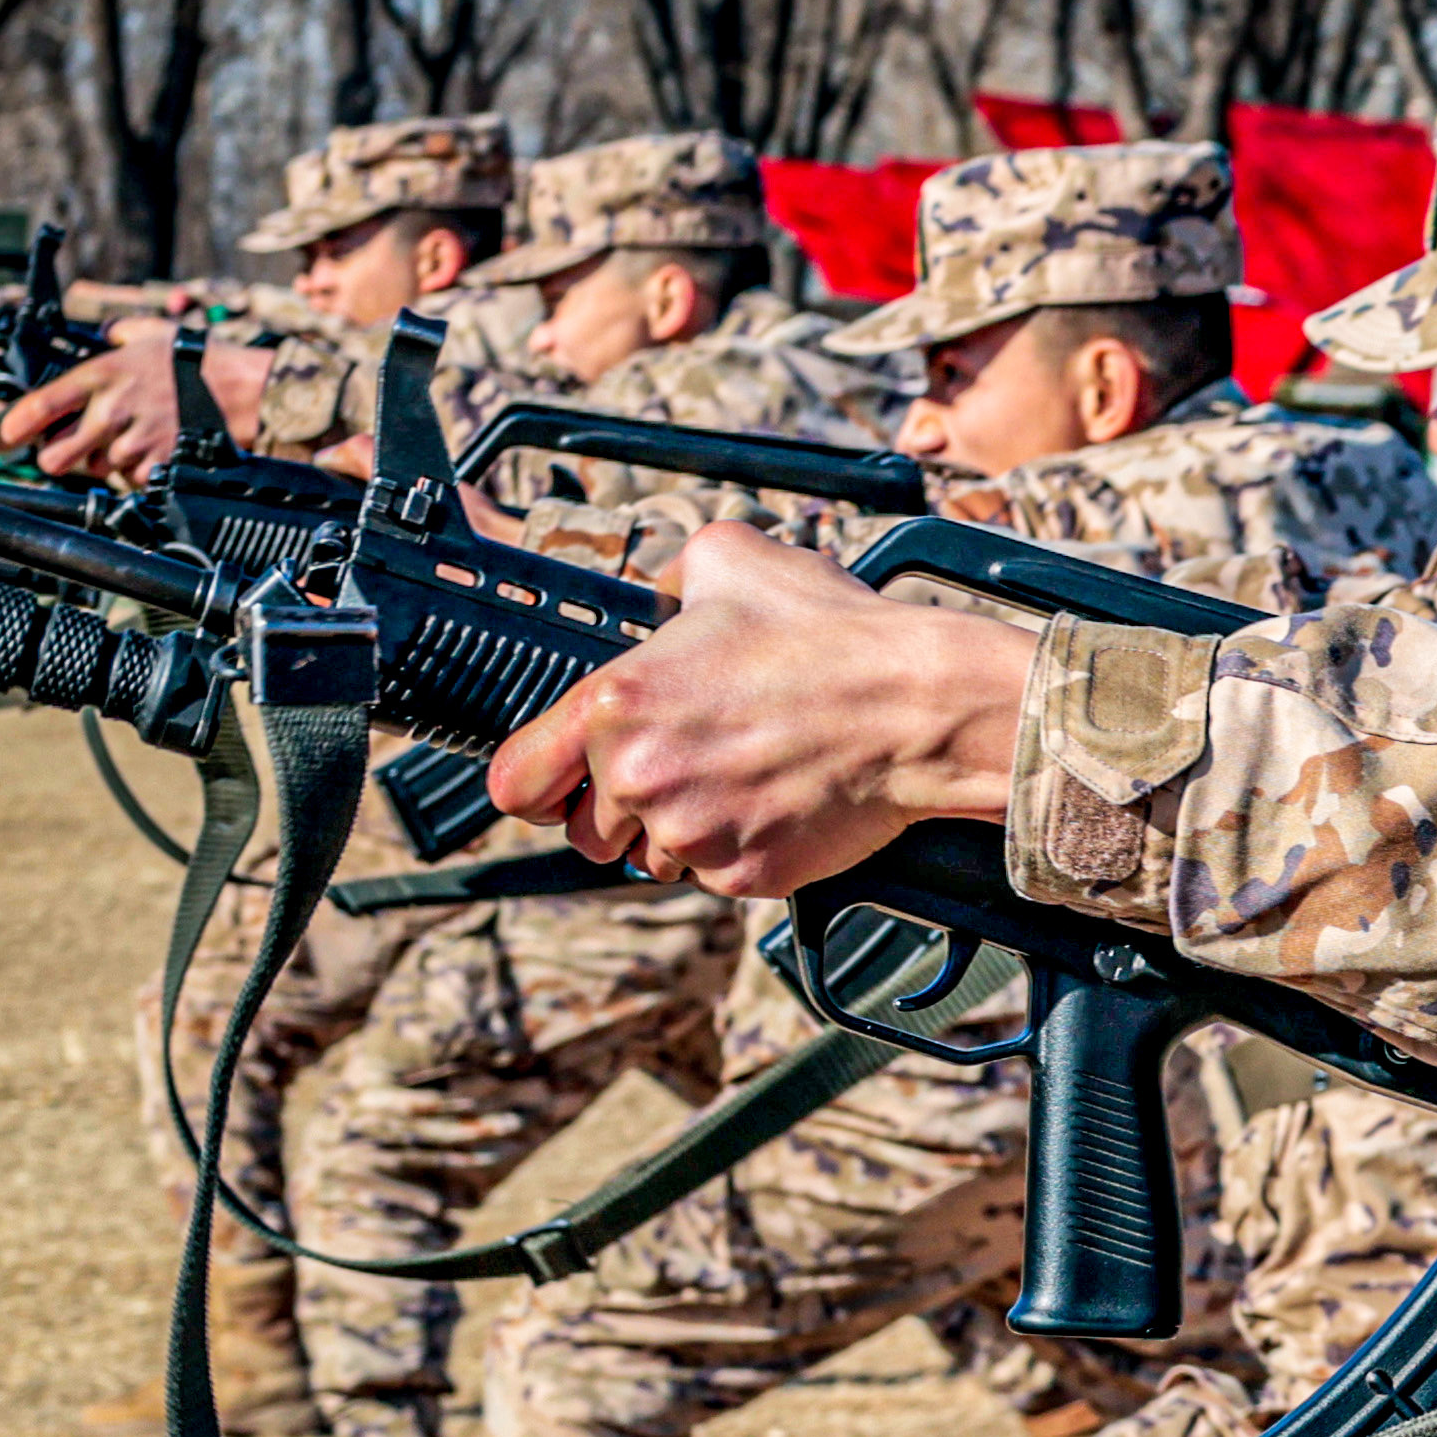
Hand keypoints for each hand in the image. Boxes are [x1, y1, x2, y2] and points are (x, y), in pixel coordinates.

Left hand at [0, 327, 251, 481]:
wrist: (249, 388)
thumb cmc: (202, 359)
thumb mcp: (151, 333)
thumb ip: (118, 334)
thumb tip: (104, 335)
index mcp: (102, 375)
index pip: (40, 404)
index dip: (19, 424)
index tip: (15, 432)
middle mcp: (112, 410)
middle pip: (56, 456)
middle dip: (59, 457)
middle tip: (72, 450)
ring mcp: (135, 440)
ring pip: (98, 469)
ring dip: (109, 461)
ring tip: (132, 441)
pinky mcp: (160, 462)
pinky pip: (134, 479)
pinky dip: (141, 471)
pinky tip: (156, 451)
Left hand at [492, 521, 1041, 896]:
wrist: (921, 707)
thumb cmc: (834, 635)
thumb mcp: (728, 558)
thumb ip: (665, 579)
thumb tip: (659, 596)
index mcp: (615, 705)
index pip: (516, 783)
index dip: (536, 785)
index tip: (558, 783)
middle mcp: (640, 778)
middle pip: (587, 833)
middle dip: (624, 807)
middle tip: (683, 769)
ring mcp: (692, 835)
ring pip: (651, 860)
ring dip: (681, 831)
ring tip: (739, 780)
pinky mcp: (744, 875)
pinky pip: (715, 878)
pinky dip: (740, 849)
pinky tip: (776, 801)